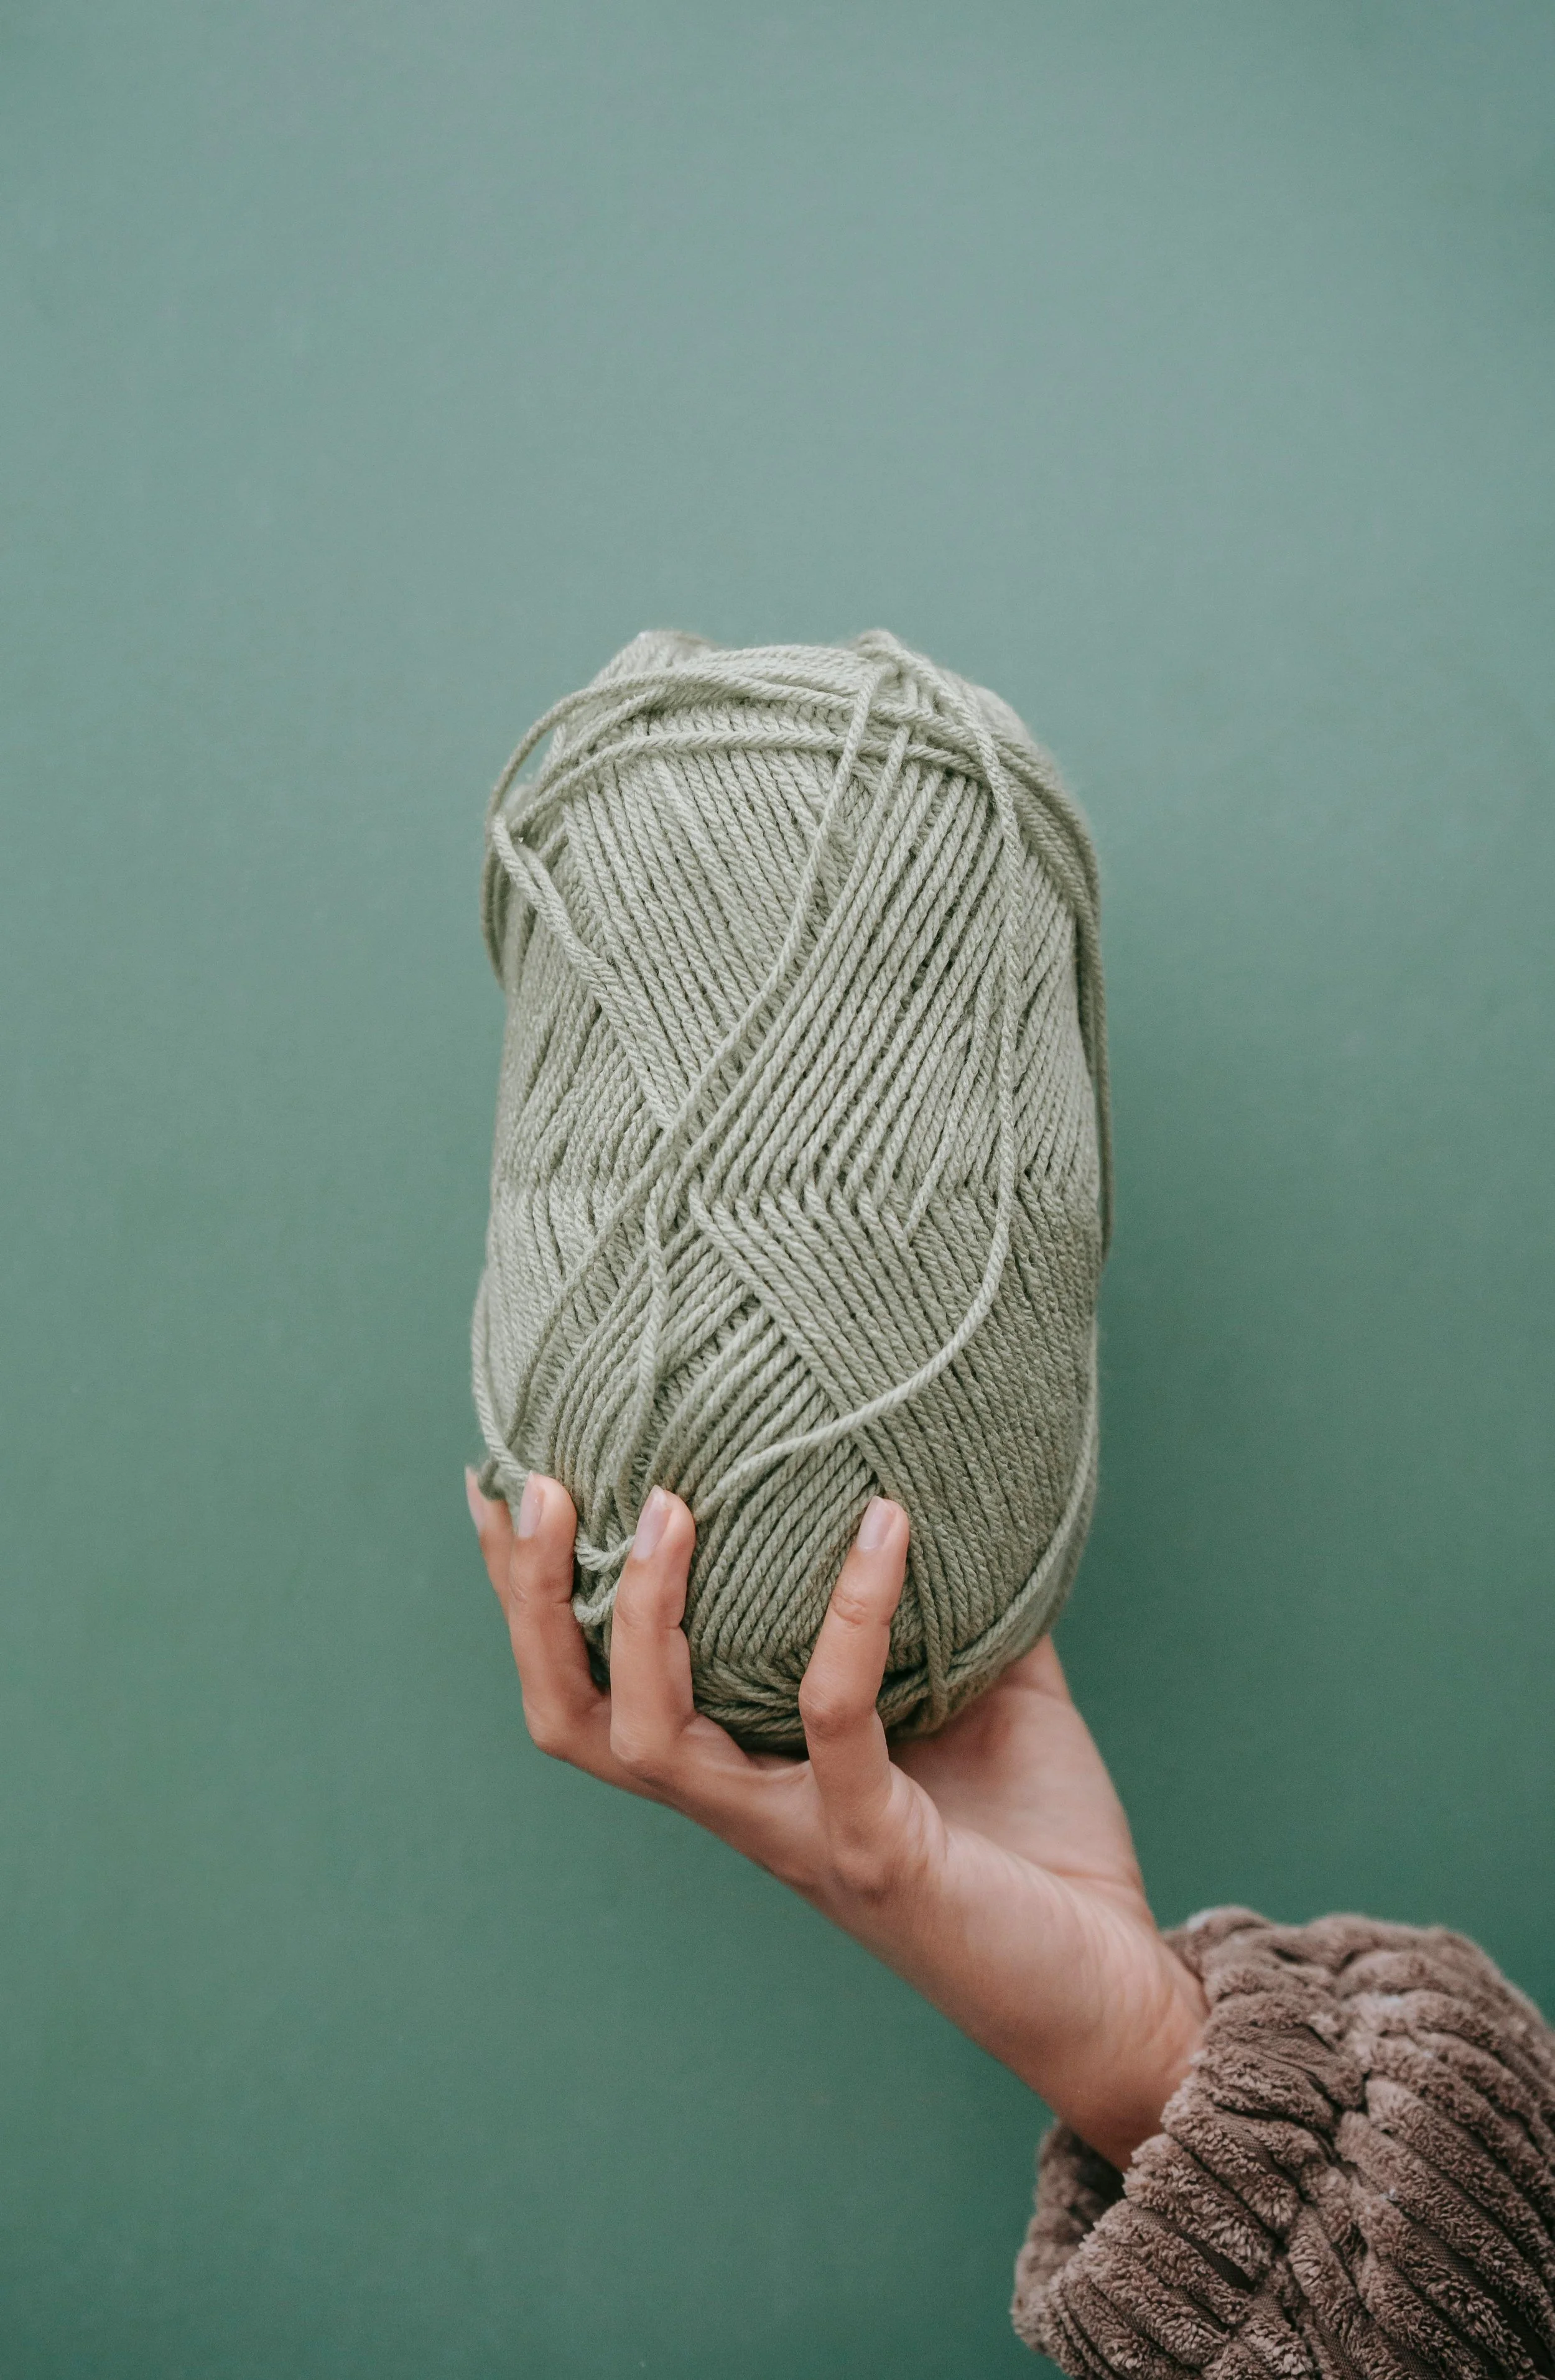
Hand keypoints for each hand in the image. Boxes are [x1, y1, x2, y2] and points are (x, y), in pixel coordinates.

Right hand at [466, 1471, 1205, 2169]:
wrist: (1117, 1992)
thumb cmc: (1039, 1848)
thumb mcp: (987, 1696)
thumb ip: (955, 1605)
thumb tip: (960, 1478)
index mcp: (744, 1772)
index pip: (592, 1686)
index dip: (530, 1598)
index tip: (501, 1483)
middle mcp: (743, 1808)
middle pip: (575, 1717)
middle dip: (534, 1604)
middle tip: (536, 1482)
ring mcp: (798, 1835)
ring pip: (650, 1737)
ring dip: (641, 1613)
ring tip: (666, 1503)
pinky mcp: (873, 1852)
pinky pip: (833, 1717)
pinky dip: (851, 1616)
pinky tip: (885, 1527)